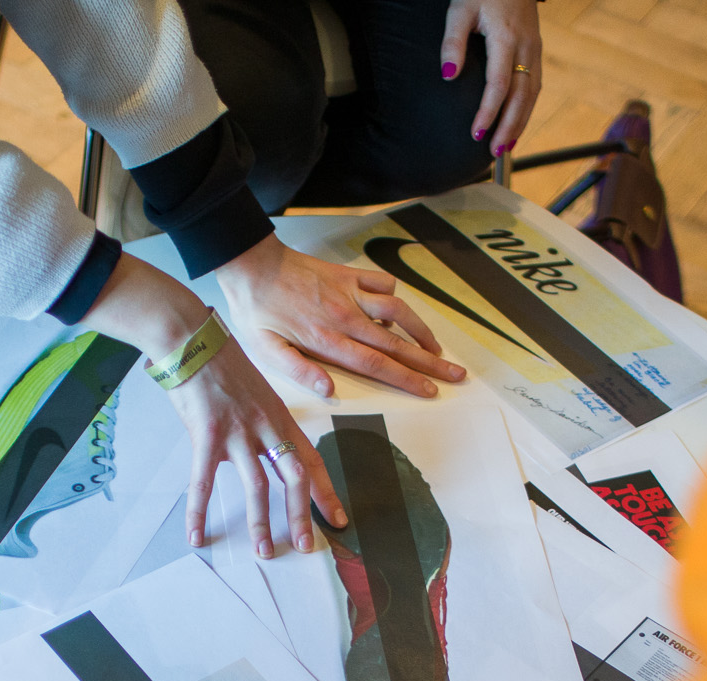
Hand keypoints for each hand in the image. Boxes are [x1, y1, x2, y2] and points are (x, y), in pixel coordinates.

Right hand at [81, 252, 347, 555]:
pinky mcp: (207, 434)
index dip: (327, 492)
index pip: (312, 460)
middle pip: (294, 476)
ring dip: (262, 522)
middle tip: (306, 545)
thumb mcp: (254, 392)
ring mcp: (238, 431)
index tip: (337, 520)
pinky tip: (197, 534)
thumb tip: (256, 453)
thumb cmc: (218, 362)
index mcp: (280, 417)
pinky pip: (204, 482)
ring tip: (265, 551)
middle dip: (303, 514)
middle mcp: (266, 426)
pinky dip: (199, 511)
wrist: (190, 336)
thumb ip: (259, 425)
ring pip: (258, 485)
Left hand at [215, 234, 464, 397]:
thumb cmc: (255, 311)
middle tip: (456, 375)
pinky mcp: (347, 275)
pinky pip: (381, 282)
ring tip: (438, 349)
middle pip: (397, 344)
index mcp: (327, 339)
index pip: (377, 364)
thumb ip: (298, 370)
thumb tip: (329, 390)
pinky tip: (398, 310)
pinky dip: (394, 295)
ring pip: (398, 311)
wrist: (251, 264)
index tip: (430, 391)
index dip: (406, 379)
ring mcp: (350, 293)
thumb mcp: (265, 349)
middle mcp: (345, 316)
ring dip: (422, 331)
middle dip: (429, 363)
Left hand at [441, 0, 543, 156]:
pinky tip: (516, 125)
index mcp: (506, 38)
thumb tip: (449, 75)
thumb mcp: (460, 9)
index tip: (476, 133)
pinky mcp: (537, 51)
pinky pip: (535, 86)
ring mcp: (535, 50)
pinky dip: (527, 110)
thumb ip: (453, 42)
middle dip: (509, 127)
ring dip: (520, 123)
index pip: (499, 85)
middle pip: (521, 96)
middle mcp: (525, 47)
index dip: (488, 112)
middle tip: (494, 152)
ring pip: (532, 94)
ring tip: (505, 147)